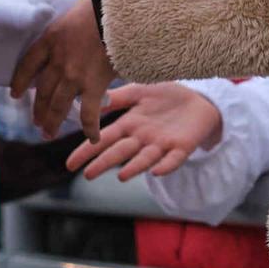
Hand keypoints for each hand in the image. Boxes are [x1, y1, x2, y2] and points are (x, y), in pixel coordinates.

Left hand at [9, 0, 116, 139]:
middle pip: (42, 91)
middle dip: (38, 110)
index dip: (20, 81)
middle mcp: (57, 61)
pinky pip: (88, 113)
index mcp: (51, 39)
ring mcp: (73, 76)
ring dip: (52, 122)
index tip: (16, 94)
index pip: (28, 64)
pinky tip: (92, 138)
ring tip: (49, 133)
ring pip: (57, 105)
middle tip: (38, 123)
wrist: (118, 15)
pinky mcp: (93, 86)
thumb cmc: (104, 2)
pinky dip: (90, 128)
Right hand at [64, 83, 222, 180]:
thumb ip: (117, 97)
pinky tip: (157, 172)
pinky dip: (165, 166)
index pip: (104, 139)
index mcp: (130, 125)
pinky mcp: (182, 147)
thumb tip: (90, 99)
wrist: (199, 97)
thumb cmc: (166, 96)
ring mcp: (162, 144)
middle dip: (104, 163)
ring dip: (134, 168)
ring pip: (145, 158)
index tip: (70, 164)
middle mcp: (142, 138)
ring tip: (121, 176)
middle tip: (87, 175)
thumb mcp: (138, 91)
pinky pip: (173, 159)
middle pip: (120, 152)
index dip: (87, 151)